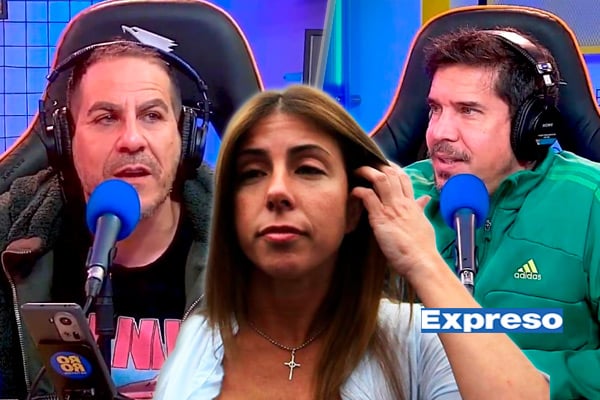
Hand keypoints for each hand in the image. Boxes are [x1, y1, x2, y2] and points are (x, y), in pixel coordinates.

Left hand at [351, 163, 439, 281]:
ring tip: (356, 172)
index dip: (391, 167)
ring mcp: (392, 209)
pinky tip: (353, 192)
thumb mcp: (424, 224)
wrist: (422, 261)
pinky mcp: (381, 218)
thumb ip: (420, 209)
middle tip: (365, 164)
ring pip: (380, 179)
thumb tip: (425, 199)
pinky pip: (368, 197)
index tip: (382, 165)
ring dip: (366, 172)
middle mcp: (402, 202)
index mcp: (412, 204)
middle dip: (377, 165)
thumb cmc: (423, 247)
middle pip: (391, 173)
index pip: (403, 177)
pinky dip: (359, 191)